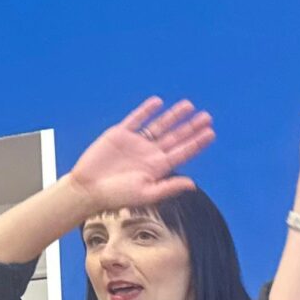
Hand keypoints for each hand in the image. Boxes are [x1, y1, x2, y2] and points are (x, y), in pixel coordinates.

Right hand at [65, 98, 214, 211]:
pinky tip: (158, 102)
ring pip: (159, 125)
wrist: (88, 188)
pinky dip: (146, 110)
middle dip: (191, 127)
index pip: (183, 152)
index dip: (197, 142)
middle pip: (175, 137)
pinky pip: (136, 119)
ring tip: (189, 105)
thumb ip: (169, 187)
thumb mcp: (146, 193)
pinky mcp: (120, 134)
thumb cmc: (117, 196)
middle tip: (207, 117)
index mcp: (158, 168)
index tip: (211, 133)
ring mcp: (136, 143)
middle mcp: (150, 154)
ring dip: (174, 116)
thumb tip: (193, 184)